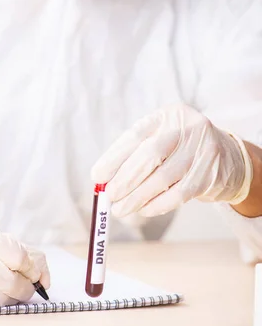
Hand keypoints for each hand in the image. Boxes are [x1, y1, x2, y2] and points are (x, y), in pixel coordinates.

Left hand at [92, 103, 252, 218]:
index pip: (135, 135)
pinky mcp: (211, 173)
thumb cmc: (180, 149)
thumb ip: (134, 155)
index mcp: (166, 115)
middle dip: (125, 179)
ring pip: (163, 178)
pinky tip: (145, 210)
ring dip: (138, 197)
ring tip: (122, 209)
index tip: (97, 177)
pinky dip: (158, 205)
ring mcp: (202, 149)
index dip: (113, 158)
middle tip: (110, 196)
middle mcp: (186, 127)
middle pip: (150, 154)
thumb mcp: (160, 139)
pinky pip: (179, 194)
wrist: (227, 157)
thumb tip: (103, 180)